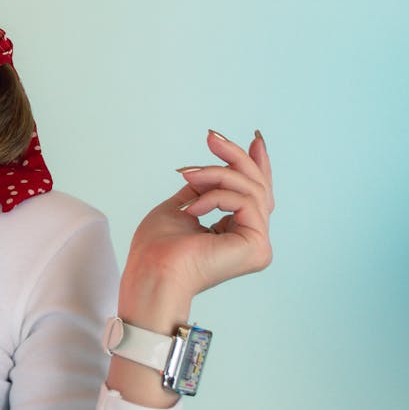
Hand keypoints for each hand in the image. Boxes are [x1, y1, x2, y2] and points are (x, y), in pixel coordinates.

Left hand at [124, 129, 274, 303]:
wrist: (151, 272)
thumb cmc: (156, 248)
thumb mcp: (181, 207)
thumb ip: (203, 191)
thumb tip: (215, 169)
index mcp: (236, 233)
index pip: (254, 194)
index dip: (257, 165)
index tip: (255, 138)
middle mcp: (252, 240)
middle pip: (257, 187)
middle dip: (235, 157)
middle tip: (211, 137)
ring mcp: (258, 245)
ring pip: (251, 189)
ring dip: (216, 174)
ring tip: (187, 174)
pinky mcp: (257, 247)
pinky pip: (245, 201)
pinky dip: (215, 196)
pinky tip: (192, 207)